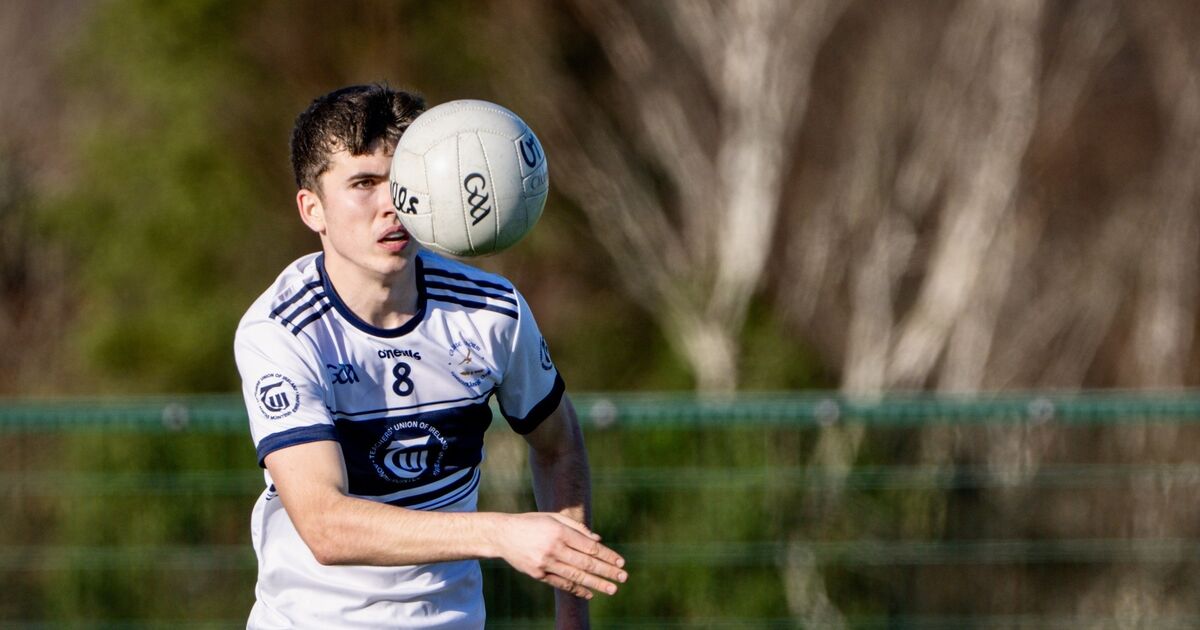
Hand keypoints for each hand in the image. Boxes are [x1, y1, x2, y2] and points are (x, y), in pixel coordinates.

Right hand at [495, 512, 626, 598]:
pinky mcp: (538, 574)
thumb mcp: (553, 517)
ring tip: (612, 589)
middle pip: (586, 563)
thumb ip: (576, 527)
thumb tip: (598, 541)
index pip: (589, 547)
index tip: (621, 562)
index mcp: (559, 531)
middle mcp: (553, 548)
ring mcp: (545, 563)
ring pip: (576, 576)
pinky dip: (577, 589)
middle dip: (607, 571)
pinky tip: (590, 593)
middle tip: (623, 577)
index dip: (607, 555)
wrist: (502, 535)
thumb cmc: (532, 523)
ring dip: (596, 583)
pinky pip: (561, 584)